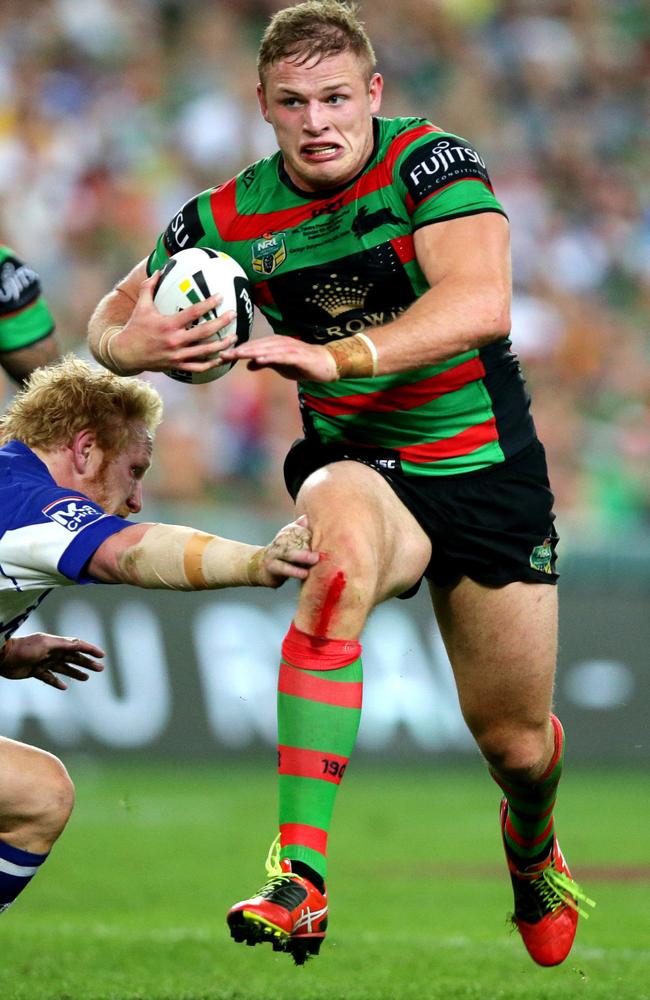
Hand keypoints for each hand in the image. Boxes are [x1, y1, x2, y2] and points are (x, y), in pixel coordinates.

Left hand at [0, 634, 104, 690]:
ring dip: (76, 672)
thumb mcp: (46, 644)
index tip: (102, 655)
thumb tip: (79, 644)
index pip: (77, 646)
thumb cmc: (25, 648)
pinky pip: (50, 678)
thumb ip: (63, 645)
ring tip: (86, 678)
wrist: (4, 657)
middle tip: (100, 668)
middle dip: (87, 663)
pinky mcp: (35, 672)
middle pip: (73, 658)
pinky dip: (57, 682)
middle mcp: (52, 652)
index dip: (90, 650)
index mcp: (56, 644)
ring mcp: (44, 662)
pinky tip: (65, 687)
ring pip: (64, 668)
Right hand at [109, 272, 237, 374]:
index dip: (209, 303)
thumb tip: (158, 270)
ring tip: (235, 337)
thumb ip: (149, 287)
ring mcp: (177, 355)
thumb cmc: (135, 327)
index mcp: (168, 324)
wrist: (125, 354)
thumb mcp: (141, 306)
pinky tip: (222, 358)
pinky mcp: (177, 366)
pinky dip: (211, 363)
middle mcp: (175, 340)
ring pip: (205, 352)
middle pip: (205, 332)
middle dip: (222, 323)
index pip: (194, 312)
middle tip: (233, 315)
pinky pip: (198, 367)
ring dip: (222, 345)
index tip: (221, 296)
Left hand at [220, 335, 337, 382]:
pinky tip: (260, 359)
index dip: (237, 351)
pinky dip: (270, 357)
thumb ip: (265, 363)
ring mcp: (289, 348)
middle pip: (257, 346)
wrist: (327, 364)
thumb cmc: (302, 363)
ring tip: (237, 355)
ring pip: (267, 349)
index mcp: (274, 344)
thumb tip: (248, 365)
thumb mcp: (280, 365)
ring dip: (252, 351)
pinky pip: (282, 356)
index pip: (253, 347)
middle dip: (239, 350)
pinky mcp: (298, 356)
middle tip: (223, 354)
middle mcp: (280, 343)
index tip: (221, 356)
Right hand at [249, 515, 319, 586]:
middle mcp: (279, 542)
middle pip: (292, 540)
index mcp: (285, 534)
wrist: (259, 567)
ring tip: (314, 560)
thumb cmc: (281, 554)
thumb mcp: (289, 541)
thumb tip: (306, 517)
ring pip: (288, 554)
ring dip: (302, 557)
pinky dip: (294, 571)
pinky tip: (304, 574)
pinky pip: (283, 569)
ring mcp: (273, 554)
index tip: (325, 539)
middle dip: (306, 543)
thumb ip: (298, 530)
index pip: (298, 530)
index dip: (310, 535)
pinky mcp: (271, 568)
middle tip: (320, 549)